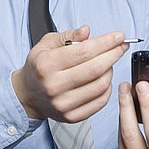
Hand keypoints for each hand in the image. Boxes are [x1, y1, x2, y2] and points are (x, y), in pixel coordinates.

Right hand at [12, 26, 127, 122]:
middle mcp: (54, 86)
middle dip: (114, 54)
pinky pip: (100, 101)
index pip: (84, 51)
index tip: (119, 36)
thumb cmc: (40, 66)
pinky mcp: (72, 116)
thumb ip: (68, 35)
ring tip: (108, 62)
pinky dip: (108, 87)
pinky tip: (103, 78)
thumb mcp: (47, 44)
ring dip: (111, 70)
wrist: (28, 94)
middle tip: (121, 46)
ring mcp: (63, 104)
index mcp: (46, 65)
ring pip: (101, 85)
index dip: (106, 42)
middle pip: (96, 68)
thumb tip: (87, 32)